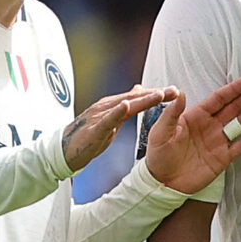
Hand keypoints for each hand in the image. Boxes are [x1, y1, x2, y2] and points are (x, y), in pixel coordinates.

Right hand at [60, 85, 176, 172]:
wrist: (65, 150)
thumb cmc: (87, 135)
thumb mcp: (110, 119)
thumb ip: (125, 106)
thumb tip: (138, 90)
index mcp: (112, 105)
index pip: (138, 96)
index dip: (156, 93)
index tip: (175, 91)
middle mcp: (107, 106)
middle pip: (135, 97)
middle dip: (155, 94)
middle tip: (174, 91)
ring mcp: (99, 116)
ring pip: (125, 105)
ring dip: (143, 99)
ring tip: (159, 95)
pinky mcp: (94, 129)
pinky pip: (107, 119)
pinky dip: (117, 111)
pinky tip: (126, 105)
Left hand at [141, 75, 240, 193]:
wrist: (162, 182)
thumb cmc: (158, 154)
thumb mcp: (161, 132)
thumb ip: (172, 113)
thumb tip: (181, 93)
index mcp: (196, 115)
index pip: (219, 98)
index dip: (235, 89)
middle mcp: (210, 125)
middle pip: (234, 106)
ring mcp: (218, 140)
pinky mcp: (223, 157)